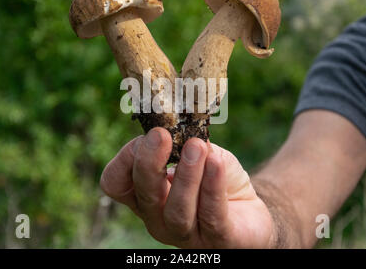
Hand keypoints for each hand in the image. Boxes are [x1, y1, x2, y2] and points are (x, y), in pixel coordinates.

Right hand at [100, 127, 275, 247]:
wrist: (248, 210)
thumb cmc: (215, 179)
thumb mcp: (199, 154)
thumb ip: (186, 141)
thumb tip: (178, 124)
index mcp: (145, 195)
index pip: (116, 183)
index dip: (125, 158)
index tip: (151, 133)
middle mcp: (158, 218)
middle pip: (143, 195)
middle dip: (149, 163)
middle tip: (161, 135)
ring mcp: (186, 234)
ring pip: (177, 210)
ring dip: (185, 175)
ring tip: (197, 147)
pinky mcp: (218, 240)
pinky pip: (211, 215)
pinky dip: (212, 186)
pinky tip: (216, 163)